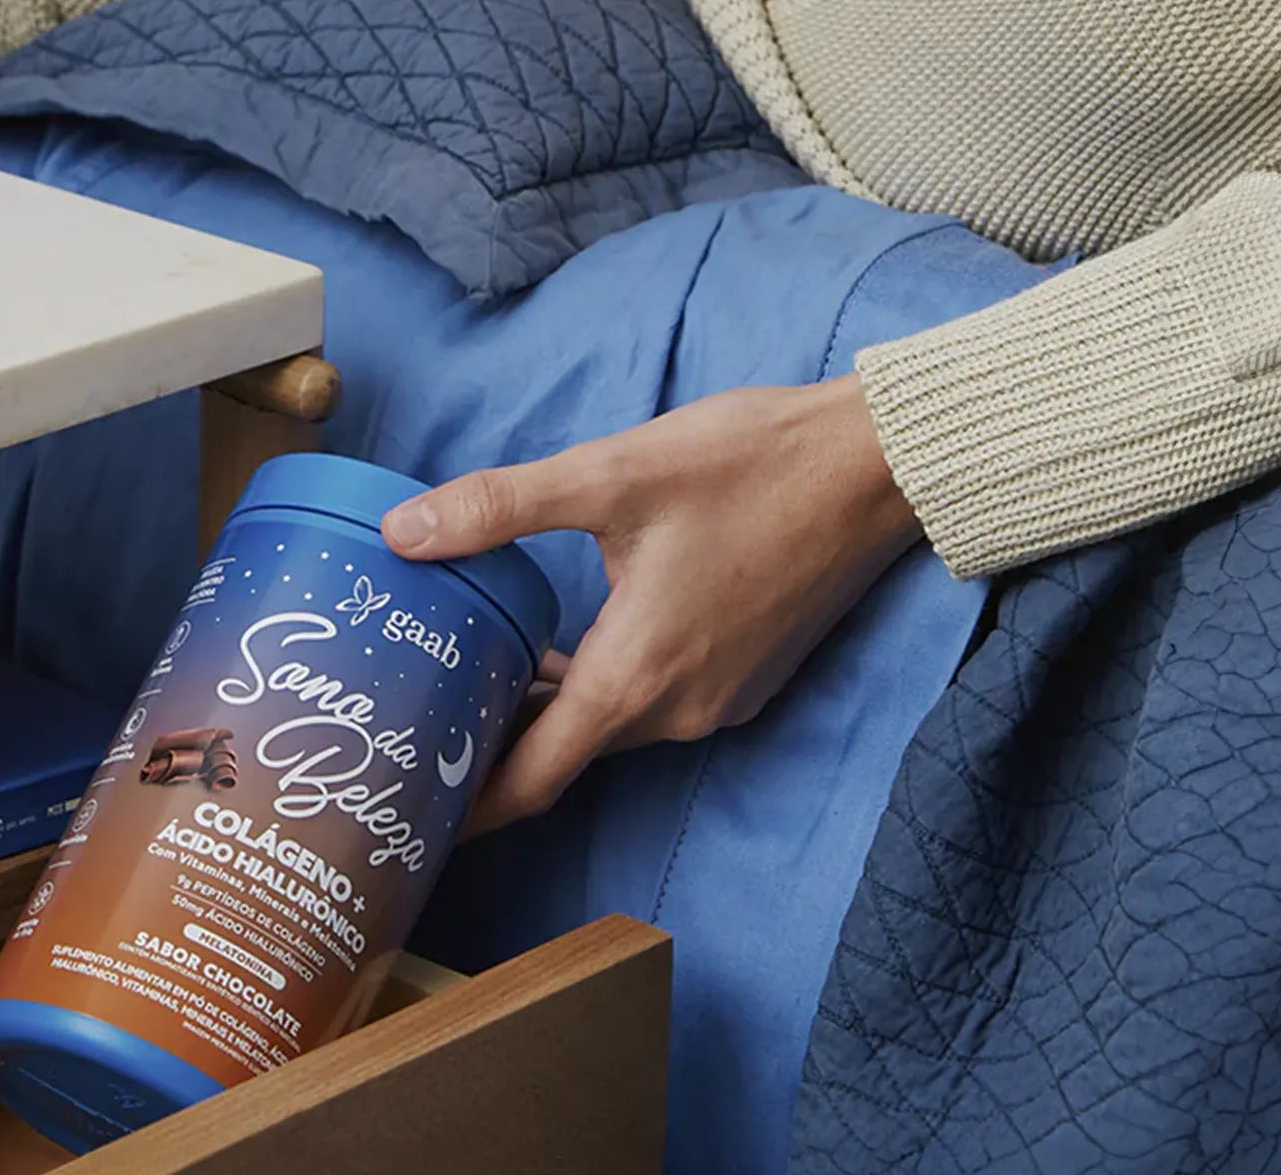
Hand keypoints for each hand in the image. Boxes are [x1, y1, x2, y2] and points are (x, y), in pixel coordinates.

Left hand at [382, 375, 922, 833]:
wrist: (877, 466)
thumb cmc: (753, 465)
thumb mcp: (612, 474)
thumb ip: (500, 507)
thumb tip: (403, 533)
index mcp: (636, 679)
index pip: (533, 781)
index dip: (467, 807)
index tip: (410, 816)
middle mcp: (677, 711)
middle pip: (563, 754)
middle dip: (489, 750)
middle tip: (410, 728)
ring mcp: (716, 697)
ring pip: (606, 723)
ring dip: (542, 712)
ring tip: (463, 682)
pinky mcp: (741, 673)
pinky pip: (647, 701)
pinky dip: (594, 687)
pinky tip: (548, 647)